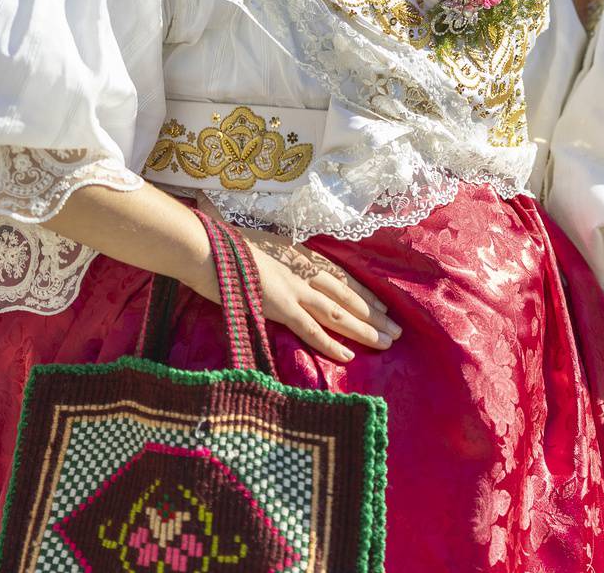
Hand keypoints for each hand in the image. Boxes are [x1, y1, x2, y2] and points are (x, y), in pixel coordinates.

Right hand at [223, 224, 401, 363]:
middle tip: (397, 331)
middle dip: (373, 315)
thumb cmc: (226, 251)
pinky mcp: (280, 307)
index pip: (341, 279)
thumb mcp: (259, 256)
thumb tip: (280, 279)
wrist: (205, 248)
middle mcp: (303, 274)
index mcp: (299, 260)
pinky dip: (330, 343)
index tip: (383, 308)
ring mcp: (294, 290)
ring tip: (386, 342)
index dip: (364, 295)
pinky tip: (348, 355)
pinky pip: (311, 329)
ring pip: (338, 313)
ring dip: (364, 329)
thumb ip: (276, 269)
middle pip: (347, 296)